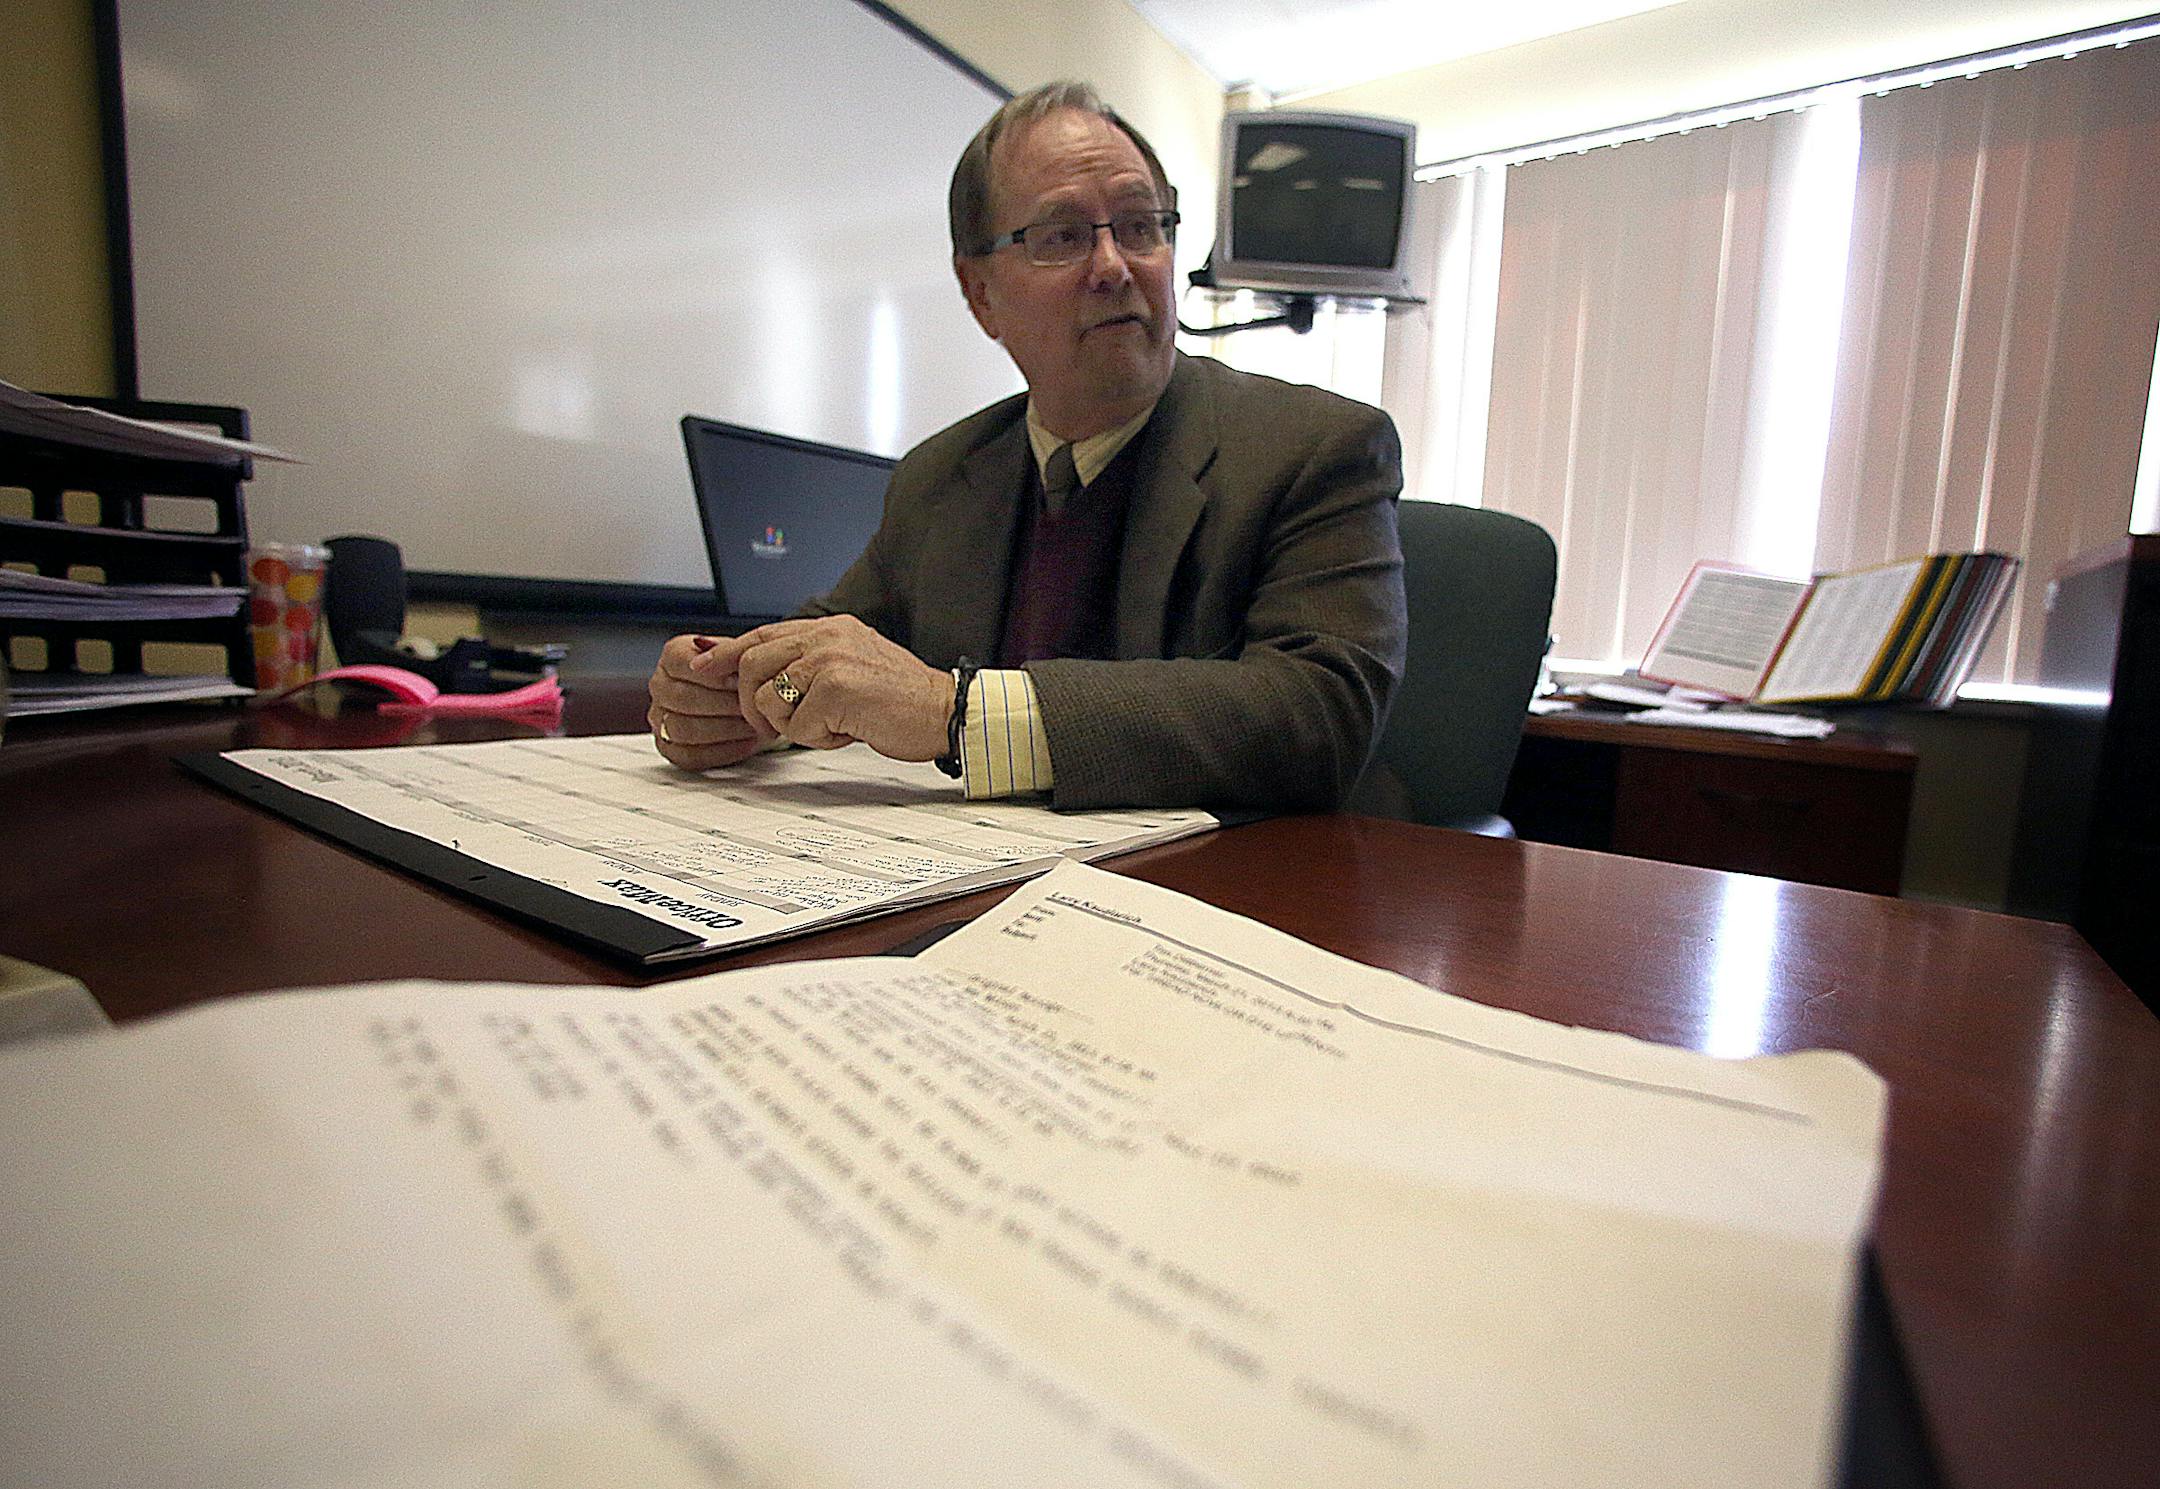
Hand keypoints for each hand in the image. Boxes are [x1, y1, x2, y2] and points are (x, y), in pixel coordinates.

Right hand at [648, 633, 776, 770]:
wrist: (758, 700)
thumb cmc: (748, 676)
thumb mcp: (745, 655)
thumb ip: (730, 652)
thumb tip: (713, 656)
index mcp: (673, 655)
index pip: (682, 664)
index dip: (714, 676)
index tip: (740, 682)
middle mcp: (661, 685)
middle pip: (682, 699)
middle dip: (724, 705)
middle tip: (751, 708)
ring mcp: (661, 718)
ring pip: (683, 729)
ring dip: (724, 729)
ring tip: (752, 725)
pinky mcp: (671, 748)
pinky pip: (690, 756)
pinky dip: (722, 751)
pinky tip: (746, 743)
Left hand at [720, 615, 954, 761]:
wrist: (943, 712)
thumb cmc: (901, 700)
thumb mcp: (852, 667)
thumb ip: (811, 664)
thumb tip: (764, 679)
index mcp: (830, 628)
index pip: (762, 634)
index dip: (727, 654)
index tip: (703, 668)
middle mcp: (827, 636)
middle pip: (752, 666)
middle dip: (753, 705)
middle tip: (776, 726)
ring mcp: (830, 660)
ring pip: (769, 700)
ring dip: (792, 726)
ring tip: (829, 726)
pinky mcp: (835, 689)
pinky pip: (797, 726)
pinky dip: (818, 739)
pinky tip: (847, 731)